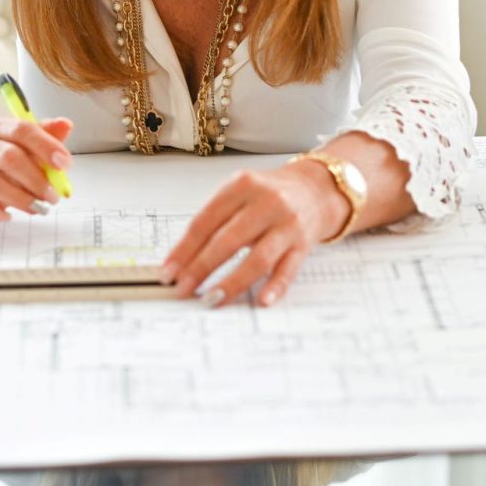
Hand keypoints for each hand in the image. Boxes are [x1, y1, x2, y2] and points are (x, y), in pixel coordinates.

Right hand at [0, 116, 73, 228]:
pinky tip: (5, 215)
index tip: (65, 165)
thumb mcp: (23, 147)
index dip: (46, 146)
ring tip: (36, 207)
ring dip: (18, 197)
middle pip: (7, 156)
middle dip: (35, 178)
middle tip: (53, 195)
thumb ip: (45, 137)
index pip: (22, 129)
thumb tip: (66, 124)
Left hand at [162, 161, 347, 307]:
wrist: (316, 189)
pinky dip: (274, 286)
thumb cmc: (270, 194)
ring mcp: (287, 224)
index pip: (205, 222)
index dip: (183, 250)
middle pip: (228, 240)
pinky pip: (288, 269)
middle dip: (200, 268)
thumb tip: (182, 260)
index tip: (168, 272)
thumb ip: (214, 220)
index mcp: (242, 186)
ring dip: (231, 282)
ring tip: (211, 299)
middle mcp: (267, 203)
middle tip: (183, 289)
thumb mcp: (239, 193)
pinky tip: (261, 300)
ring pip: (257, 258)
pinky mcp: (304, 244)